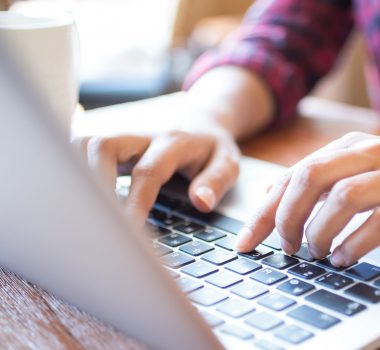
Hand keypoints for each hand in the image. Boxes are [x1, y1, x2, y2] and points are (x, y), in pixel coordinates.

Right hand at [73, 123, 239, 223]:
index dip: (136, 201)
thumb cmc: (212, 150)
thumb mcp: (228, 163)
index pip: (148, 171)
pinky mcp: (114, 145)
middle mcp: (144, 137)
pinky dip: (73, 168)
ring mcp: (125, 139)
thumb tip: (201, 202)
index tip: (129, 230)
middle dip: (95, 181)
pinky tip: (74, 196)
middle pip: (104, 146)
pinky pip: (84, 149)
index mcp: (174, 143)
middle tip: (96, 220)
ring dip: (78, 172)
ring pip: (87, 143)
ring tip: (80, 210)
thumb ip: (217, 181)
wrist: (201, 124)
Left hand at [235, 132, 379, 265]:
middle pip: (310, 177)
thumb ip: (325, 182)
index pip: (295, 173)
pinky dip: (356, 243)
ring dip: (319, 231)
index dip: (265, 209)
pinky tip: (346, 257)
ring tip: (315, 254)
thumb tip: (274, 201)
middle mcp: (372, 154)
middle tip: (284, 247)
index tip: (247, 240)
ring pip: (342, 197)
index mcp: (352, 147)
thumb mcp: (367, 172)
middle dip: (285, 217)